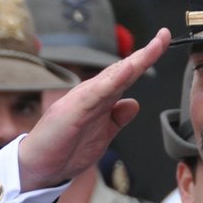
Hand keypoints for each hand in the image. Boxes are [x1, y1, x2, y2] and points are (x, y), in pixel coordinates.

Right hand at [18, 28, 170, 190]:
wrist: (38, 168)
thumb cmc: (65, 150)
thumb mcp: (101, 135)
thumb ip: (116, 119)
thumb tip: (133, 104)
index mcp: (101, 99)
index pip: (127, 76)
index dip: (147, 60)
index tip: (164, 43)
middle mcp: (92, 94)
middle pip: (123, 70)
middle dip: (146, 53)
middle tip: (165, 35)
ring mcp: (82, 101)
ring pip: (113, 77)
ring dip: (134, 62)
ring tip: (153, 47)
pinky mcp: (72, 112)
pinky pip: (95, 94)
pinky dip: (112, 81)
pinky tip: (127, 71)